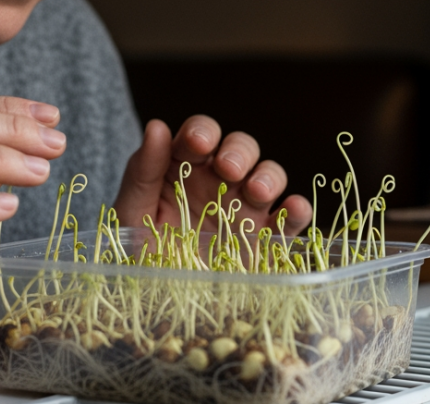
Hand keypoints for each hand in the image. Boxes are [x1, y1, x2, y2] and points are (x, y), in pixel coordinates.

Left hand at [114, 116, 311, 236]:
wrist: (157, 303)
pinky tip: (293, 209)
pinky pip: (290, 218)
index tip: (198, 143)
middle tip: (228, 168)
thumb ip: (142, 171)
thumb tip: (156, 126)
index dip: (202, 132)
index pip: (200, 135)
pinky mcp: (267, 239)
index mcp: (185, 168)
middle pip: (241, 148)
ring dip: (268, 176)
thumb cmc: (140, 253)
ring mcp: (246, 208)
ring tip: (256, 191)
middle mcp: (220, 182)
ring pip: (269, 175)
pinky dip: (298, 210)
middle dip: (238, 151)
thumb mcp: (132, 212)